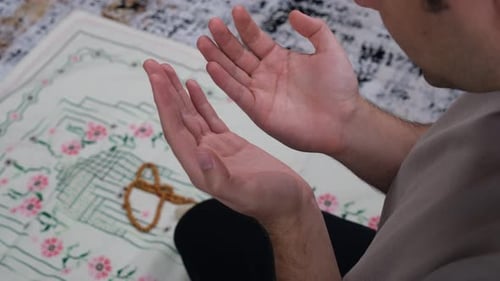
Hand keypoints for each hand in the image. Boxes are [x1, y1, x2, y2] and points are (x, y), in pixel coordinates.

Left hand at [143, 60, 313, 227]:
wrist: (289, 204)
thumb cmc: (271, 202)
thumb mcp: (245, 191)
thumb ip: (220, 176)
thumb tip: (199, 154)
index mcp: (200, 168)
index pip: (176, 130)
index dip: (164, 103)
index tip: (155, 77)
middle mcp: (201, 156)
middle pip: (177, 118)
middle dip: (163, 91)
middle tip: (151, 64)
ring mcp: (215, 148)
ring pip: (191, 115)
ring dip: (177, 92)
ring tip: (165, 69)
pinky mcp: (229, 143)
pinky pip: (208, 117)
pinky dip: (198, 101)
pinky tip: (191, 85)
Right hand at [197, 6, 359, 154]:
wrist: (344, 121)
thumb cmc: (339, 88)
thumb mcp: (329, 50)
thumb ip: (314, 29)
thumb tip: (292, 13)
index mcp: (279, 59)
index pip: (256, 39)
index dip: (245, 26)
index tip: (236, 10)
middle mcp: (266, 75)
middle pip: (239, 54)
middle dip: (225, 39)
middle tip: (212, 23)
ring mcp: (260, 92)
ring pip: (233, 72)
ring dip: (217, 57)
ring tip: (203, 41)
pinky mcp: (258, 110)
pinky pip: (237, 93)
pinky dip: (224, 80)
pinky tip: (211, 66)